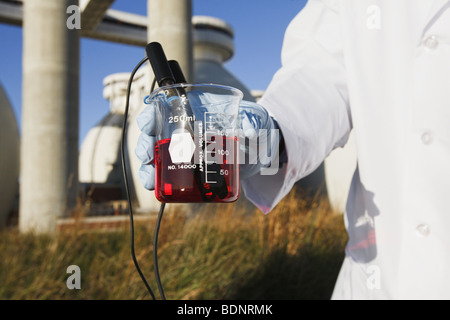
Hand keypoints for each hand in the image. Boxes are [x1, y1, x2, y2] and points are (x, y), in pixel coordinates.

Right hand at [135, 94, 281, 189]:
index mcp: (196, 110)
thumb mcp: (255, 121)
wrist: (262, 149)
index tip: (148, 126)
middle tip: (148, 158)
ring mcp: (186, 150)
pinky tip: (159, 191)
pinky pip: (171, 175)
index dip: (152, 115)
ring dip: (149, 169)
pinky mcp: (192, 169)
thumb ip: (251, 124)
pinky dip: (162, 183)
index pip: (165, 108)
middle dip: (145, 146)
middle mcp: (186, 129)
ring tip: (151, 182)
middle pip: (155, 134)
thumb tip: (246, 132)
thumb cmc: (256, 128)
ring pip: (159, 156)